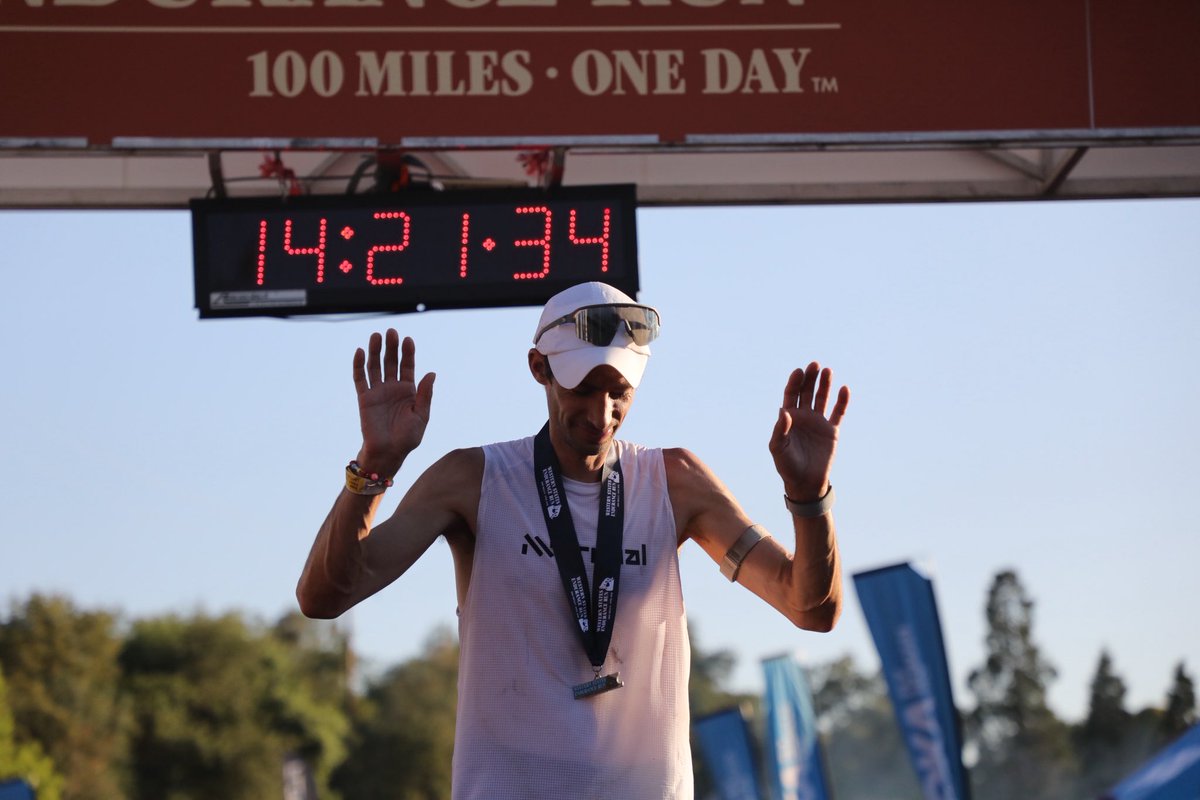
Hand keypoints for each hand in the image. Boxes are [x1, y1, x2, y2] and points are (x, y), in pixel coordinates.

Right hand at [352, 329, 434, 475]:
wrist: (389, 453)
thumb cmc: (407, 438)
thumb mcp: (421, 416)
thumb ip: (425, 395)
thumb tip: (432, 373)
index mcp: (409, 391)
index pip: (408, 366)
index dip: (408, 353)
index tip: (408, 340)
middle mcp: (393, 388)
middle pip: (391, 362)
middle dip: (392, 347)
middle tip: (392, 331)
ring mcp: (378, 392)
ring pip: (375, 366)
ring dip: (375, 351)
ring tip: (376, 336)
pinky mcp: (364, 398)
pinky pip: (360, 379)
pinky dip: (359, 365)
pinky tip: (359, 352)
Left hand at [769, 362, 849, 501]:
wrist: (805, 483)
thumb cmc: (787, 466)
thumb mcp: (778, 448)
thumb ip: (779, 429)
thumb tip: (784, 411)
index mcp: (789, 418)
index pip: (791, 394)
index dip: (795, 382)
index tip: (799, 371)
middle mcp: (804, 417)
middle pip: (807, 392)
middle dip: (810, 378)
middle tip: (815, 364)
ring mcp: (818, 423)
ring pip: (822, 398)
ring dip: (825, 385)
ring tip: (828, 370)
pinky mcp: (832, 431)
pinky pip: (838, 413)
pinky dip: (842, 401)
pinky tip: (844, 389)